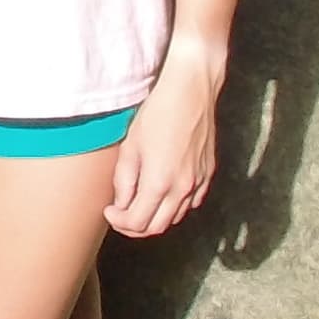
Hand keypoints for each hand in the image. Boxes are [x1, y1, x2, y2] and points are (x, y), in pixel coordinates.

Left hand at [107, 49, 223, 235]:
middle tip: (120, 214)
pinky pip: (191, 203)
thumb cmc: (157, 113)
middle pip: (157, 227)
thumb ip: (124, 180)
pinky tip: (162, 194)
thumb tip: (121, 204)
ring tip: (138, 203)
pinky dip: (174, 207)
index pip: (137, 222)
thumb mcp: (131, 146)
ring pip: (175, 218)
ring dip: (155, 217)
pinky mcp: (208, 175)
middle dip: (134, 226)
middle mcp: (182, 189)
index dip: (119, 222)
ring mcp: (199, 183)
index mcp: (159, 183)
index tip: (109, 211)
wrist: (191, 91)